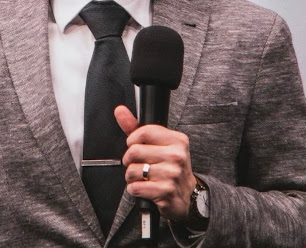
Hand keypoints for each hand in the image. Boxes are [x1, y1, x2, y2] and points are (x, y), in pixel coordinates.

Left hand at [114, 105, 195, 221]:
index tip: (134, 145)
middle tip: (137, 164)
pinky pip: (135, 187)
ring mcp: (172, 174)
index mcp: (177, 140)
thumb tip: (119, 110)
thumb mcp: (157, 144)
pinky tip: (144, 187)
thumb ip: (135, 127)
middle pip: (134, 151)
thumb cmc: (168, 166)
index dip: (132, 140)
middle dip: (129, 160)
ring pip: (132, 171)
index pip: (144, 132)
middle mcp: (177, 155)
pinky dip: (134, 189)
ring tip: (142, 177)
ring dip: (131, 176)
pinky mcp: (166, 192)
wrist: (186, 195)